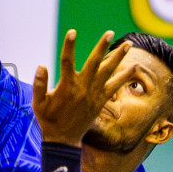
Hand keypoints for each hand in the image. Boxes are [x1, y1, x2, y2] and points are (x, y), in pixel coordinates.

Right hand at [31, 29, 130, 145]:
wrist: (63, 139)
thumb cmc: (49, 120)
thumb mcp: (38, 103)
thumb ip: (39, 84)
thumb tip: (42, 66)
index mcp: (66, 86)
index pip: (67, 61)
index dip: (69, 46)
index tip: (72, 32)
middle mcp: (83, 88)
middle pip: (94, 62)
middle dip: (102, 46)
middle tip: (110, 33)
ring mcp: (93, 94)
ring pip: (108, 72)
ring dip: (118, 57)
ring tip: (128, 44)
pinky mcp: (100, 101)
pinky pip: (115, 86)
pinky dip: (124, 76)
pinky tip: (134, 67)